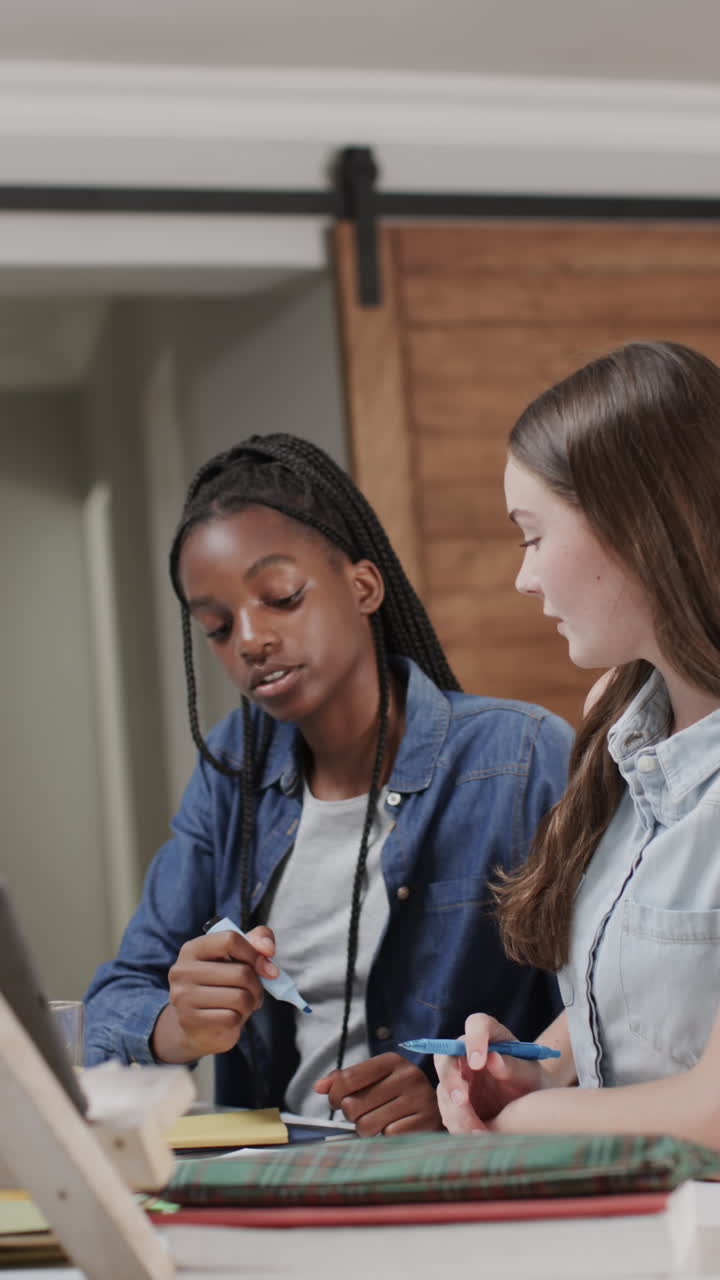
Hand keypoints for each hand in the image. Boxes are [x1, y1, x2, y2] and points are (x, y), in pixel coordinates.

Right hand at [151, 925, 277, 1062]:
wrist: (199, 1026)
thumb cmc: (221, 986)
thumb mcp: (237, 959)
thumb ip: (256, 941)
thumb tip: (268, 949)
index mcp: (192, 949)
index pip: (230, 939)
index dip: (253, 953)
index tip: (263, 966)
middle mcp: (182, 970)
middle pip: (241, 972)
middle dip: (257, 985)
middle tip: (254, 992)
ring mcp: (183, 996)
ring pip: (240, 997)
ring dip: (250, 1003)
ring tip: (244, 1004)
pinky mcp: (190, 1021)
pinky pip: (232, 1018)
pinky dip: (239, 1019)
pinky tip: (232, 1017)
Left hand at [314, 1052, 442, 1135]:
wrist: (439, 1112)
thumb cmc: (397, 1097)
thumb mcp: (375, 1080)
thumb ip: (344, 1080)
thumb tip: (319, 1087)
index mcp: (391, 1061)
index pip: (347, 1079)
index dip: (335, 1095)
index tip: (337, 1101)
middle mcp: (408, 1076)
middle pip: (353, 1105)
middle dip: (353, 1115)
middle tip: (365, 1114)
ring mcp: (419, 1099)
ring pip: (367, 1125)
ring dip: (367, 1130)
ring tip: (380, 1123)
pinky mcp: (426, 1124)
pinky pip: (387, 1138)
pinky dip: (386, 1139)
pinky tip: (397, 1130)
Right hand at [436, 1013, 546, 1132]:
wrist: (532, 1111)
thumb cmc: (534, 1085)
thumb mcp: (531, 1076)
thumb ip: (514, 1066)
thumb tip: (493, 1058)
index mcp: (490, 1035)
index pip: (476, 1024)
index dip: (474, 1040)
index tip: (477, 1062)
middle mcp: (468, 1053)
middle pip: (446, 1057)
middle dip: (451, 1080)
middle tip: (462, 1101)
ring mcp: (459, 1078)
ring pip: (444, 1090)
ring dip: (457, 1111)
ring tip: (478, 1132)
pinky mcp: (455, 1102)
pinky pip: (448, 1112)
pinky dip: (459, 1126)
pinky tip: (477, 1137)